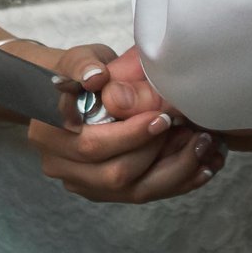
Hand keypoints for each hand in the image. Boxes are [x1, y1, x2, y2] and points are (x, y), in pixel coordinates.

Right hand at [27, 45, 221, 202]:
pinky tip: (203, 167)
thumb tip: (96, 78)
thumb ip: (84, 66)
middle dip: (157, 154)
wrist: (76, 90)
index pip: (92, 146)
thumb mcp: (80, 58)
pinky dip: (176, 182)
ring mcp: (83, 183)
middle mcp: (60, 165)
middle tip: (190, 130)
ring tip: (203, 146)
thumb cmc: (80, 73)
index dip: (130, 136)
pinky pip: (143, 193)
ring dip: (174, 172)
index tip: (162, 118)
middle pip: (114, 174)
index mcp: (48, 134)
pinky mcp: (104, 191)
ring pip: (133, 191)